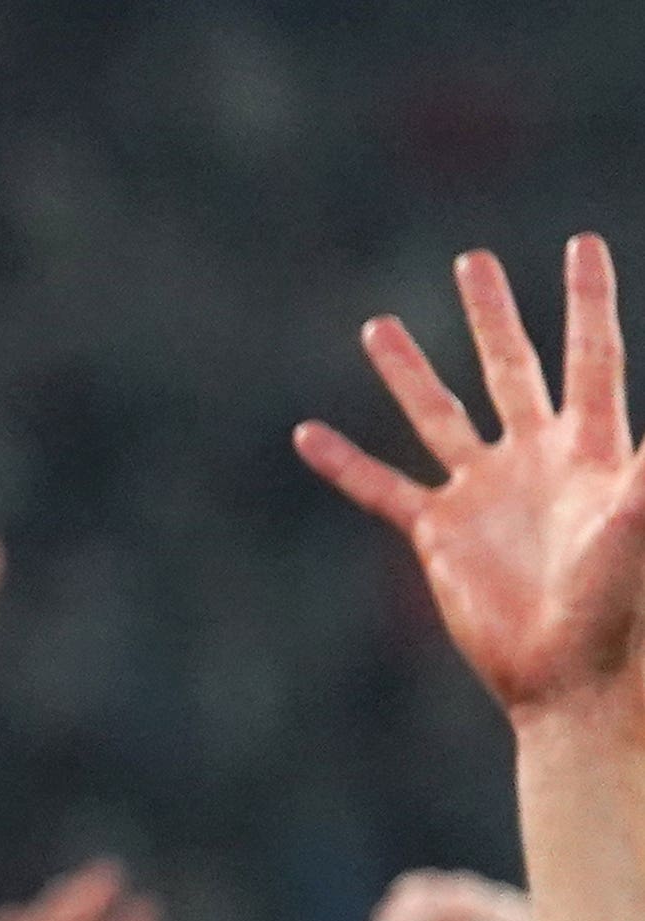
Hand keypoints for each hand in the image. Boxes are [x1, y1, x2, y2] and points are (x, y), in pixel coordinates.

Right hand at [301, 241, 644, 723]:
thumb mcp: (640, 515)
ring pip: (438, 416)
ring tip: (377, 325)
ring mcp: (482, 494)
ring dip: (408, 372)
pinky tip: (308, 435)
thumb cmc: (621, 603)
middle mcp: (535, 460)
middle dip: (492, 315)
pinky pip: (382, 488)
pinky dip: (345, 464)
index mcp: (591, 449)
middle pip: (511, 369)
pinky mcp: (438, 534)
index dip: (587, 300)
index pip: (591, 357)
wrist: (570, 677)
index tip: (582, 243)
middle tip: (472, 262)